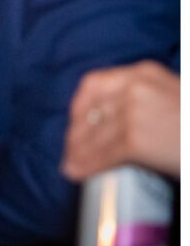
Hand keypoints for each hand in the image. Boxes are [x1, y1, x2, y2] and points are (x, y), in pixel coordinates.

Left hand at [64, 60, 181, 181]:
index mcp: (145, 73)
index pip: (97, 83)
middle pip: (92, 109)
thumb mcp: (175, 100)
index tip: (74, 121)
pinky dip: (88, 164)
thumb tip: (124, 123)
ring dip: (79, 151)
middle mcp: (135, 87)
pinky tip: (78, 172)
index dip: (80, 105)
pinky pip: (104, 153)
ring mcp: (134, 112)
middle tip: (70, 149)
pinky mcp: (137, 139)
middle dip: (78, 132)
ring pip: (94, 133)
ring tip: (71, 165)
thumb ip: (150, 103)